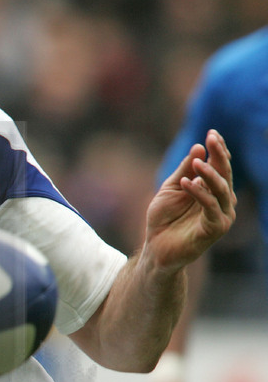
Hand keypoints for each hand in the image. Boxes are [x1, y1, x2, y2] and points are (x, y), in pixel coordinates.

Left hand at [145, 129, 235, 271]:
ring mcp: (222, 215)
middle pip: (225, 173)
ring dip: (209, 173)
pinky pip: (211, 206)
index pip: (220, 166)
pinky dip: (199, 193)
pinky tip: (186, 182)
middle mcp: (222, 201)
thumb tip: (199, 147)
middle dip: (219, 155)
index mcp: (213, 190)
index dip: (218, 149)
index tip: (212, 132)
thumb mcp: (171, 189)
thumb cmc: (163, 220)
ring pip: (222, 188)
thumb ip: (184, 170)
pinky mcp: (216, 228)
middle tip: (211, 138)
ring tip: (197, 162)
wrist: (155, 249)